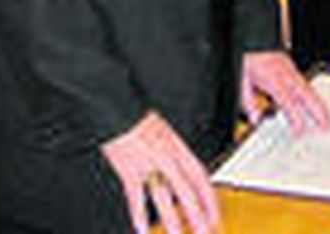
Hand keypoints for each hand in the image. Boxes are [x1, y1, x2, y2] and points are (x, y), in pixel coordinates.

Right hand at [100, 111, 218, 233]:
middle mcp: (165, 156)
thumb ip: (171, 150)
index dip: (209, 198)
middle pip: (186, 192)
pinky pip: (136, 198)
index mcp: (176, 145)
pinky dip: (139, 216)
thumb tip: (181, 171)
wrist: (115, 107)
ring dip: (171, 222)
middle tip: (204, 233)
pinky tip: (142, 230)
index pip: (199, 176)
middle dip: (197, 216)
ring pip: (163, 198)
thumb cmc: (136, 118)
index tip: (214, 215)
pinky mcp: (128, 170)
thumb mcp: (162, 129)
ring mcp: (147, 164)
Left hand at [239, 51, 329, 136]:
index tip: (299, 131)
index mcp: (272, 77)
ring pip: (308, 87)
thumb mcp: (241, 78)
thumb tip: (255, 118)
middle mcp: (284, 71)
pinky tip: (316, 104)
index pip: (288, 101)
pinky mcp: (289, 64)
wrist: (250, 39)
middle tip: (327, 126)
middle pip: (306, 93)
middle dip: (318, 111)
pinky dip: (313, 95)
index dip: (295, 117)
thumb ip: (248, 101)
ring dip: (319, 104)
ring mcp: (289, 67)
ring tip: (328, 120)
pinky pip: (304, 82)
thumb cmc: (247, 56)